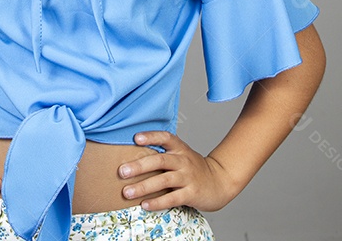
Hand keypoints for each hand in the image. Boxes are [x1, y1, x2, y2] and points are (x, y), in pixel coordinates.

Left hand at [117, 131, 236, 212]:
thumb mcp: (181, 155)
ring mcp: (188, 177)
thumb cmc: (192, 168)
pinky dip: (157, 202)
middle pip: (160, 160)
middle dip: (139, 166)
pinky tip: (144, 205)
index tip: (135, 138)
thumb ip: (162, 153)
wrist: (219, 181)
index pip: (165, 137)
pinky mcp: (192, 193)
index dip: (151, 136)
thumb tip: (131, 157)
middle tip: (122, 172)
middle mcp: (183, 160)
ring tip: (127, 192)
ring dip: (143, 186)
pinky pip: (172, 198)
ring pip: (164, 180)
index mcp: (180, 148)